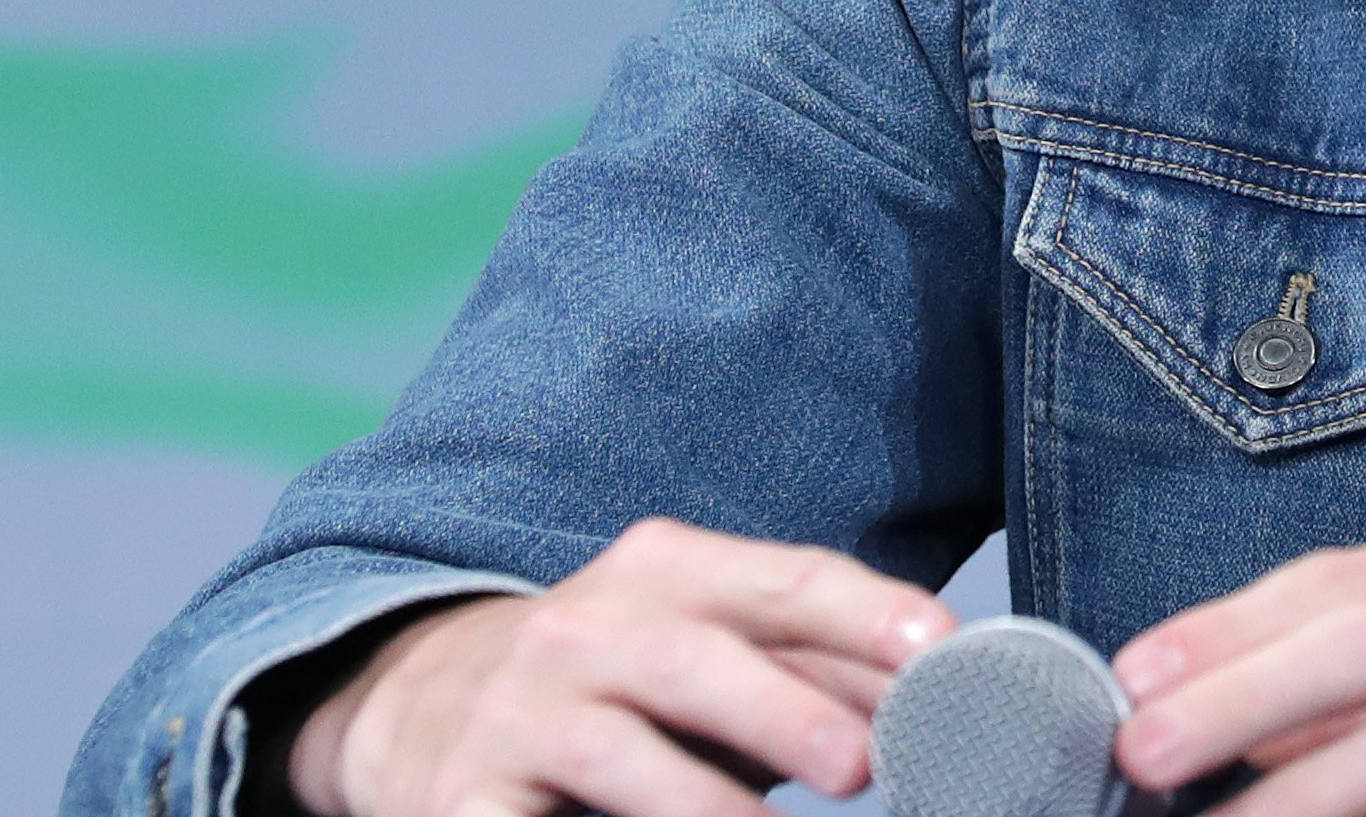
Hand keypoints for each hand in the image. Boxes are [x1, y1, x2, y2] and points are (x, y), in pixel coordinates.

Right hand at [285, 517, 956, 816]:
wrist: (420, 697)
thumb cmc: (616, 678)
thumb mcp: (710, 647)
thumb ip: (819, 670)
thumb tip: (945, 698)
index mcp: (667, 571)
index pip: (782, 580)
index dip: (864, 613)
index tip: (939, 648)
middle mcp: (587, 627)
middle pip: (692, 660)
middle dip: (781, 712)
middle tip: (862, 765)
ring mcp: (518, 713)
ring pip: (612, 755)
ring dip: (699, 806)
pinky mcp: (461, 798)